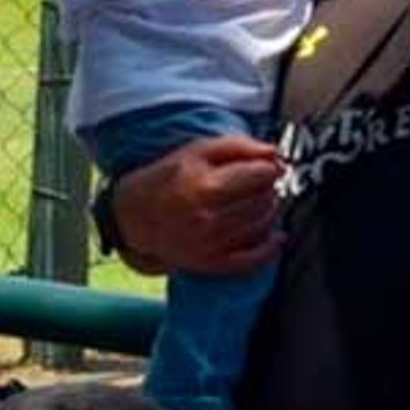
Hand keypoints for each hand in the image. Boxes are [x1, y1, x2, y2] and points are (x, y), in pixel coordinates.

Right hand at [115, 135, 282, 276]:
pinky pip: (253, 260)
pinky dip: (271, 248)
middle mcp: (209, 217)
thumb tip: (273, 152)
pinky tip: (276, 236)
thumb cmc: (165, 179)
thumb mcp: (196, 150)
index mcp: (206, 185)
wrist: (133, 217)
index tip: (273, 164)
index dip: (273, 167)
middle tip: (264, 181)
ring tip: (259, 200)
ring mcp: (211, 244)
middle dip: (270, 188)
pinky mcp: (212, 263)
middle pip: (264, 200)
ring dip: (269, 210)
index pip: (260, 175)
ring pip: (262, 225)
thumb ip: (237, 146)